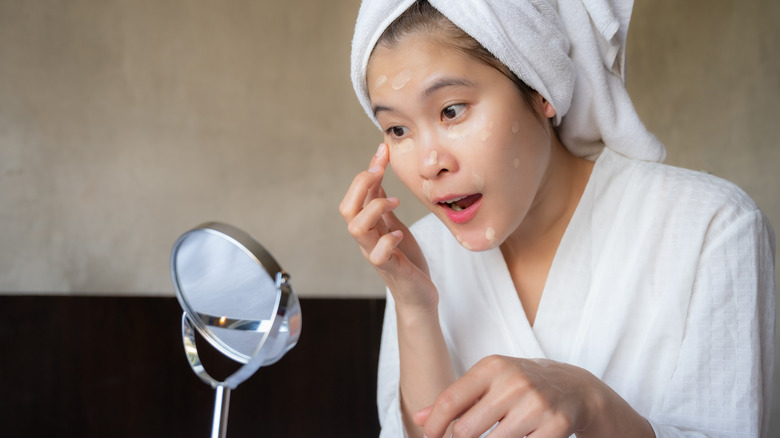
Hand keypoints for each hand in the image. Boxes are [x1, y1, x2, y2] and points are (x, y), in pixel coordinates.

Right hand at [339, 144, 434, 309]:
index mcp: (368, 226)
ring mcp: (376, 254)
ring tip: (395, 203)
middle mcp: (367, 239)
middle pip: (347, 209)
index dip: (368, 170)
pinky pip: (377, 255)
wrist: (418, 296)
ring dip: (373, 209)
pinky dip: (387, 240)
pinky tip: (399, 234)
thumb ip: (382, 203)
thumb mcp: (394, 224)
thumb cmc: (406, 260)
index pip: (357, 194)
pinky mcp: (390, 269)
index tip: (383, 150)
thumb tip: (376, 175)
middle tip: (381, 172)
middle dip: (361, 185)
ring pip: (356, 229)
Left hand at [413, 355, 604, 437]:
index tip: (430, 437)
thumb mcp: (487, 382)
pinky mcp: (555, 426)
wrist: (574, 387)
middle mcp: (514, 382)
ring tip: (493, 435)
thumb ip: (454, 399)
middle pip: (466, 430)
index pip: (449, 400)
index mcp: (492, 367)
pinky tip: (517, 437)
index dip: (434, 426)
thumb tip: (419, 417)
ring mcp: (536, 404)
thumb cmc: (520, 385)